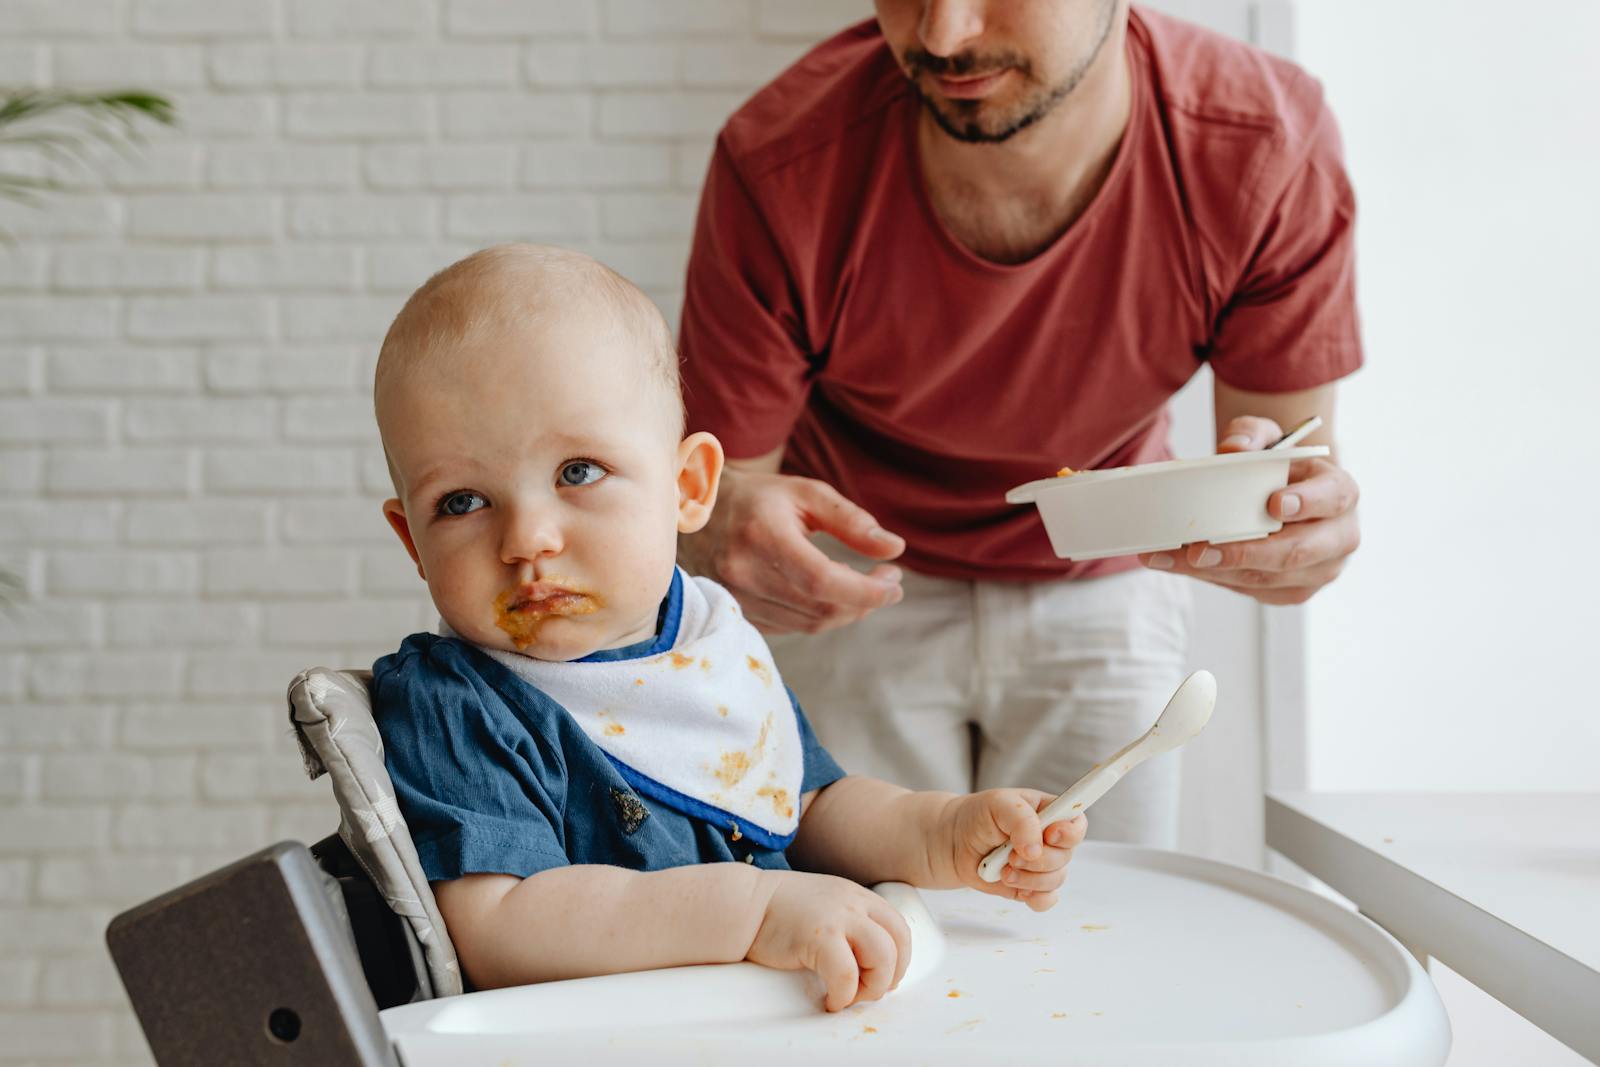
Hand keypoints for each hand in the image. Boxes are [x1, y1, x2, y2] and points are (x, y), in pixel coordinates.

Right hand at [678, 467, 905, 633]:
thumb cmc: (758, 497)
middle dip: (865, 601)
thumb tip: (894, 548)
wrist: (695, 512)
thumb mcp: (806, 494)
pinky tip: (831, 594)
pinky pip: (791, 627)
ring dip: (846, 611)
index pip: (823, 581)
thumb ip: (851, 521)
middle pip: (821, 608)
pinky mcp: (737, 613)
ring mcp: (736, 598)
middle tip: (887, 580)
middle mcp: (744, 574)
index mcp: (763, 537)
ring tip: (862, 585)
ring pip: (809, 623)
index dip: (867, 591)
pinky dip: (820, 615)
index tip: (895, 582)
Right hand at [748, 870, 912, 1011]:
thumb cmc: (778, 911)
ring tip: (849, 995)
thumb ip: (849, 922)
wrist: (744, 904)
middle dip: (889, 975)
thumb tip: (871, 962)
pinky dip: (844, 995)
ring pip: (882, 957)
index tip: (883, 977)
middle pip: (897, 942)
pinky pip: (848, 975)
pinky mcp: (819, 937)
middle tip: (866, 991)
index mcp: (856, 896)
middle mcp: (853, 903)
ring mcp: (838, 917)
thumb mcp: (825, 904)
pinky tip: (830, 1000)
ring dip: (872, 986)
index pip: (899, 927)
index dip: (899, 959)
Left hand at [938, 790, 1086, 911]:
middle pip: (1066, 856)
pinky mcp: (1032, 886)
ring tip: (1003, 869)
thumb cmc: (979, 816)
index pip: (1077, 823)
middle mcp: (1052, 840)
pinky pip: (1047, 900)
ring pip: (1055, 880)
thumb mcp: (998, 804)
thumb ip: (1022, 820)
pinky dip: (1033, 897)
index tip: (1050, 835)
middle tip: (1011, 854)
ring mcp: (1043, 865)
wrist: (956, 841)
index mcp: (1051, 813)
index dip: (1069, 833)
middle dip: (1038, 860)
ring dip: (1028, 878)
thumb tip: (1036, 849)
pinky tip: (1015, 887)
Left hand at [1140, 415, 1360, 604]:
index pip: (1333, 498)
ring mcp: (1317, 571)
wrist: (1284, 496)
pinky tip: (1180, 565)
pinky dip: (1212, 578)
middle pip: (1296, 553)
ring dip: (1214, 571)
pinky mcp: (1291, 592)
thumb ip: (1252, 434)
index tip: (1275, 503)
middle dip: (1244, 553)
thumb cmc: (1281, 469)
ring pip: (1266, 579)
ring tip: (1171, 558)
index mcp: (1341, 493)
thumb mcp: (1269, 439)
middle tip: (1200, 550)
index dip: (1308, 501)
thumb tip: (1234, 448)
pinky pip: (1250, 590)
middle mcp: (1338, 538)